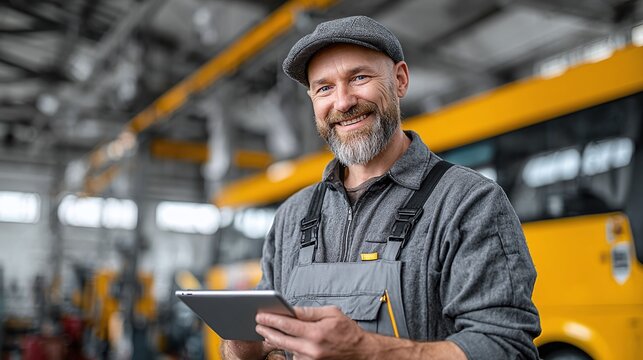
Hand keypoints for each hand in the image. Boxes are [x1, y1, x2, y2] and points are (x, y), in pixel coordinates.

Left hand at [255, 306, 371, 359]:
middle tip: (258, 324)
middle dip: (267, 331)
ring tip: (267, 332)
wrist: (361, 353)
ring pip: (287, 349)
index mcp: (316, 333)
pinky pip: (295, 356)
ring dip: (276, 340)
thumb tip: (291, 309)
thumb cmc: (347, 331)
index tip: (260, 315)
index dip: (271, 319)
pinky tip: (288, 341)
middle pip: (281, 340)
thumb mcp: (332, 314)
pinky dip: (290, 349)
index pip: (287, 325)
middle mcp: (311, 349)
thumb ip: (309, 312)